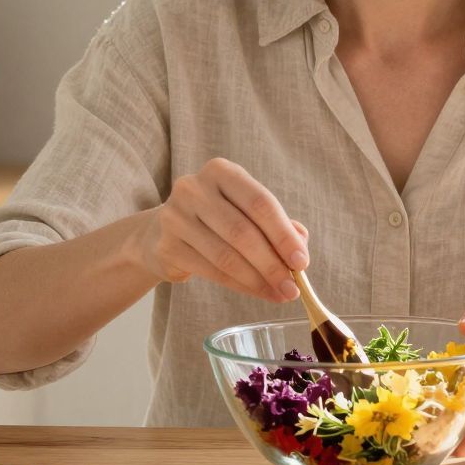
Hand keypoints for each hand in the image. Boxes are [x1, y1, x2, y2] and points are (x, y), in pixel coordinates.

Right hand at [137, 158, 307, 302]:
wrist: (162, 231)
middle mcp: (194, 189)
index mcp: (220, 171)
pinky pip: (211, 271)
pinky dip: (240, 286)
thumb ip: (276, 224)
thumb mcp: (245, 210)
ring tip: (280, 294)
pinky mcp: (166, 246)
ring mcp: (175, 217)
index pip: (260, 203)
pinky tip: (258, 293)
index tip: (301, 262)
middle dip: (272, 264)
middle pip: (243, 232)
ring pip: (226, 256)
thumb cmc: (216, 218)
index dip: (284, 235)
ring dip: (258, 280)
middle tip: (293, 287)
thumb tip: (300, 247)